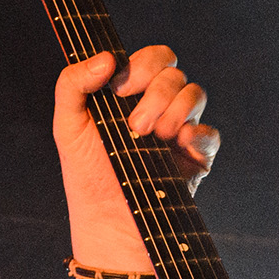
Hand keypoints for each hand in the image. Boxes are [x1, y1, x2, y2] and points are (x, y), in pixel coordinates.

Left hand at [53, 46, 219, 270]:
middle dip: (155, 94)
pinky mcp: (197, 158)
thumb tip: (107, 58)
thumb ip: (72, 82)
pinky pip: (211, 134)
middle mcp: (160, 107)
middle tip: (135, 126)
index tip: (121, 90)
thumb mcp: (67, 124)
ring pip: (195, 94)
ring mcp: (180, 131)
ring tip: (151, 139)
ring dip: (174, 111)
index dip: (143, 66)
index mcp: (134, 93)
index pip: (155, 58)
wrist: (106, 220)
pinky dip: (199, 134)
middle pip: (175, 74)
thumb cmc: (86, 173)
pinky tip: (179, 143)